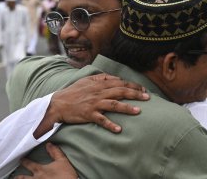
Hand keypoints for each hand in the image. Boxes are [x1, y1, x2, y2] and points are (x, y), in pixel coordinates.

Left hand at [14, 142, 76, 178]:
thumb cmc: (65, 174)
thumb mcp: (62, 161)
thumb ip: (55, 152)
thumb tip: (48, 144)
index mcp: (40, 170)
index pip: (29, 164)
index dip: (25, 161)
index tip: (21, 159)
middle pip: (24, 178)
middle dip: (19, 177)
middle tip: (15, 176)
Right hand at [34, 73, 149, 137]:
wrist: (59, 103)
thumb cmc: (74, 91)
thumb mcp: (87, 80)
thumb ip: (102, 78)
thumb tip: (115, 78)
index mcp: (99, 85)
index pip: (120, 83)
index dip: (132, 85)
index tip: (143, 89)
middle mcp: (99, 93)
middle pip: (120, 92)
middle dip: (135, 94)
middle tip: (147, 98)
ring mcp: (94, 104)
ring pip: (114, 104)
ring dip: (126, 108)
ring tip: (138, 111)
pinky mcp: (89, 114)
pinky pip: (101, 120)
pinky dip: (110, 124)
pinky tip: (119, 129)